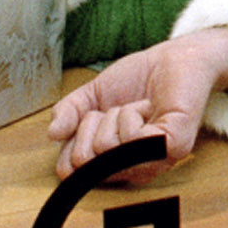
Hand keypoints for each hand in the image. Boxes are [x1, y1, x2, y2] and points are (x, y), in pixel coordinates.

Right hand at [46, 25, 227, 183]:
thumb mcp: (93, 94)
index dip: (73, 136)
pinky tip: (150, 108)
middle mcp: (132, 169)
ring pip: (106, 150)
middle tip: (119, 109)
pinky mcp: (173, 147)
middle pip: (84, 161)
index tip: (94, 114)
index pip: (69, 170)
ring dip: (116, 116)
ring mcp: (154, 162)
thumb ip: (69, 113)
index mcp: (112, 162)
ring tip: (138, 107)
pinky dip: (133, 114)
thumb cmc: (139, 79)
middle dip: (93, 124)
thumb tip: (52, 134)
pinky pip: (132, 141)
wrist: (175, 58)